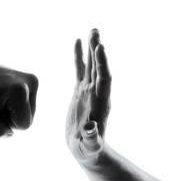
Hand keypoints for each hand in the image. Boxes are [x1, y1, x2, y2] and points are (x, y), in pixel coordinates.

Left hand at [0, 56, 37, 137]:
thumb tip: (10, 134)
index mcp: (20, 89)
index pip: (23, 125)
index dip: (6, 123)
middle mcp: (31, 81)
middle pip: (27, 121)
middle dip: (9, 118)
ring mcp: (33, 80)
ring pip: (28, 115)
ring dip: (10, 113)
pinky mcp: (32, 81)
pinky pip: (26, 108)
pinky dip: (13, 107)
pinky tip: (2, 95)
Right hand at [67, 29, 111, 165]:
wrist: (86, 149)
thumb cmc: (89, 149)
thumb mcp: (90, 145)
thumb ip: (92, 137)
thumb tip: (91, 128)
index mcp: (101, 102)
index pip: (104, 79)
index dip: (103, 63)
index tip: (100, 48)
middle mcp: (96, 93)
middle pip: (99, 67)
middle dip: (98, 50)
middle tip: (96, 31)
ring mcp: (88, 90)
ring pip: (91, 65)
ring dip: (91, 48)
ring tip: (91, 30)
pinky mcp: (79, 91)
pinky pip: (80, 70)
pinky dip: (79, 56)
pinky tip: (76, 41)